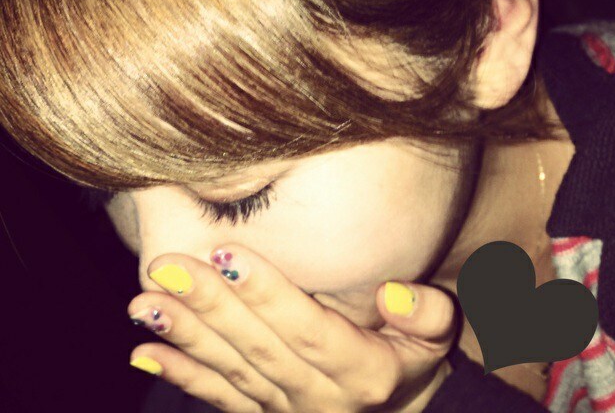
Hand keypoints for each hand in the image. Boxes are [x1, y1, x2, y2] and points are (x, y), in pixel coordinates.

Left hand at [127, 244, 458, 412]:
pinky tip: (146, 353)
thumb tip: (392, 290)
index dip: (268, 293)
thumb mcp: (437, 335)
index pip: (309, 330)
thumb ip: (426, 313)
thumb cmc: (413, 357)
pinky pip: (221, 398)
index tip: (227, 252)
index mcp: (363, 372)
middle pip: (258, 349)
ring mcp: (286, 411)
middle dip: (210, 306)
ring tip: (143, 303)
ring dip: (185, 337)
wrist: (396, 412)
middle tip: (166, 268)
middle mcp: (319, 398)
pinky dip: (181, 376)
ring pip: (231, 372)